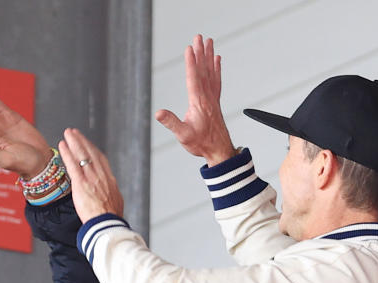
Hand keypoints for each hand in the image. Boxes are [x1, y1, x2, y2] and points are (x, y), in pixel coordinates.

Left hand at [59, 128, 123, 223]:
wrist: (107, 225)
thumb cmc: (110, 218)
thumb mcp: (115, 203)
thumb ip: (110, 194)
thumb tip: (110, 194)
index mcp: (109, 181)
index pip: (101, 160)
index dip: (93, 149)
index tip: (87, 143)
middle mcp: (101, 176)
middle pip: (91, 153)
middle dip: (82, 141)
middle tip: (75, 132)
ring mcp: (91, 179)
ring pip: (82, 155)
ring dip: (74, 142)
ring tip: (68, 133)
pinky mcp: (81, 184)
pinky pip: (73, 165)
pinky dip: (67, 154)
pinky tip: (62, 146)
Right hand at [155, 34, 236, 165]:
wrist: (219, 150)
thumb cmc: (201, 144)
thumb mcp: (183, 135)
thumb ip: (171, 122)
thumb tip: (158, 113)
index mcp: (198, 103)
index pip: (193, 78)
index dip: (191, 63)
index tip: (190, 48)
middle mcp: (207, 97)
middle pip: (203, 70)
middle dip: (201, 53)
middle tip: (199, 37)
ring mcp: (212, 98)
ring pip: (211, 73)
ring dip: (209, 56)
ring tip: (209, 42)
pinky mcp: (215, 102)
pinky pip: (216, 81)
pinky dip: (217, 68)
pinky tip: (217, 60)